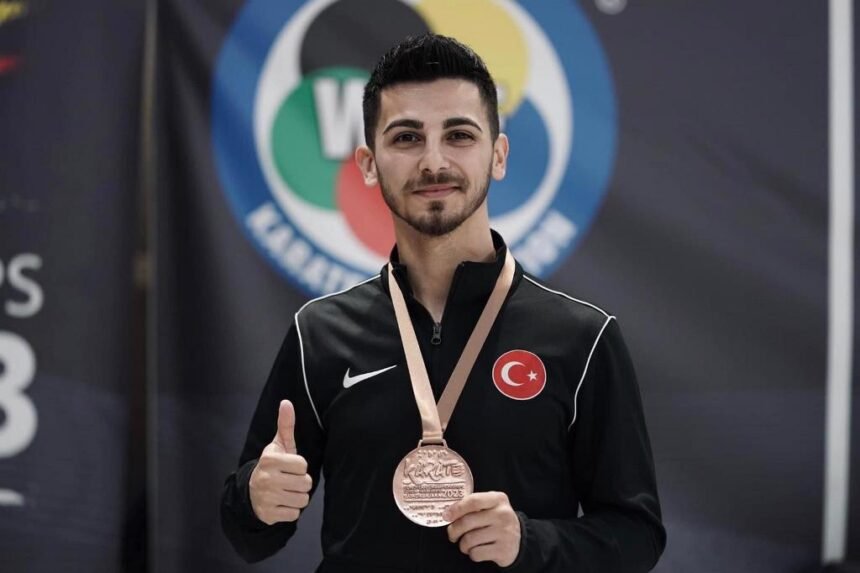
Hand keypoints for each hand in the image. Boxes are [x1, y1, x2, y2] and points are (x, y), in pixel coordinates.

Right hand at [249, 400, 312, 524]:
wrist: (252, 492)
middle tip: (290, 481)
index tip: (290, 467)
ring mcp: (266, 498)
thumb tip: (286, 402)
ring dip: (298, 497)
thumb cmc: (273, 466)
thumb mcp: (279, 445)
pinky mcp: (268, 515)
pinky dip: (291, 510)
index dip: (300, 467)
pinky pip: (294, 514)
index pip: (303, 465)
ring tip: (287, 491)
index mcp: (270, 460)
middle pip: (305, 483)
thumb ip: (285, 425)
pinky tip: (282, 503)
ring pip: (302, 500)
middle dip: (301, 483)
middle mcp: (266, 478)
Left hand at [443, 491, 520, 567]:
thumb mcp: (491, 506)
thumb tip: (448, 512)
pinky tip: (477, 550)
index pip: (473, 501)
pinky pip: (476, 553)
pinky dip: (472, 553)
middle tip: (452, 534)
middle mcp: (503, 514)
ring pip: (469, 540)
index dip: (456, 509)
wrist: (518, 540)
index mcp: (498, 499)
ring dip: (463, 544)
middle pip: (467, 522)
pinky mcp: (503, 550)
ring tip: (466, 544)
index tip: (446, 515)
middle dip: (454, 530)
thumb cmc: (497, 521)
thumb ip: (473, 505)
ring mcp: (504, 533)